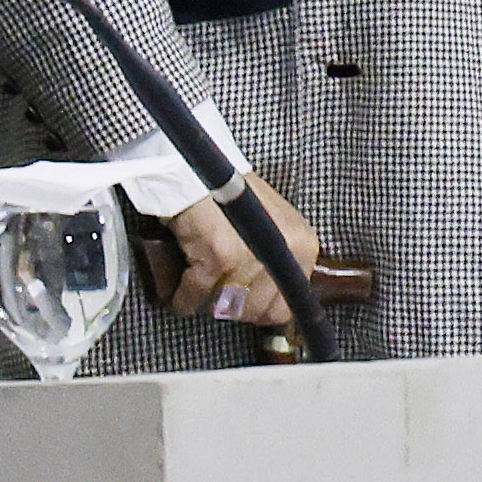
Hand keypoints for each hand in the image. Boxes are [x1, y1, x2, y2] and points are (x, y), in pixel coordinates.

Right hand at [151, 171, 332, 357]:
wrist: (197, 171)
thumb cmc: (230, 195)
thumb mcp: (271, 225)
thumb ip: (275, 260)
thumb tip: (265, 301)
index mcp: (302, 245)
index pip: (286, 304)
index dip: (259, 309)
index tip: (242, 306)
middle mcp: (284, 251)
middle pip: (255, 310)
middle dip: (230, 306)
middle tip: (214, 292)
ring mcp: (252, 256)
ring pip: (225, 306)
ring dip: (205, 302)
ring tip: (197, 287)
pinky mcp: (221, 258)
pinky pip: (196, 297)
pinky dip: (182, 298)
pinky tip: (179, 291)